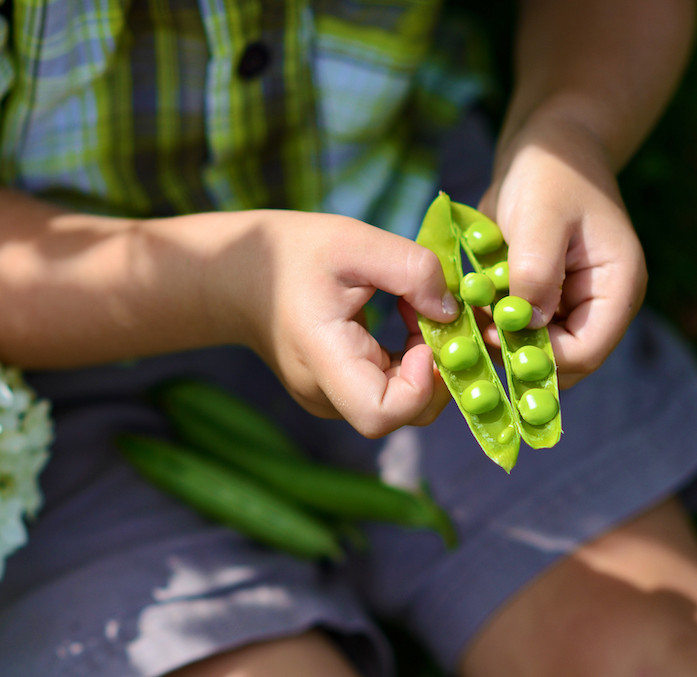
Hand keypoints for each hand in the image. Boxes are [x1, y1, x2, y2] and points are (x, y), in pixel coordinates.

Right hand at [227, 211, 458, 437]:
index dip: (420, 384)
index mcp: (322, 359)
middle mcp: (324, 394)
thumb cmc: (294, 253)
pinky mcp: (338, 393)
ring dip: (426, 361)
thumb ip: (412, 270)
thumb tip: (454, 312)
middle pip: (403, 414)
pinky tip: (403, 317)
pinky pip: (390, 391)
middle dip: (436, 368)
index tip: (424, 335)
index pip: (380, 413)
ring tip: (412, 307)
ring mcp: (330, 400)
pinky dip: (410, 360)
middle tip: (433, 313)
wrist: (242, 275)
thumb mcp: (355, 241)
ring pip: (402, 405)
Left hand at [478, 115, 647, 387]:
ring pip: (536, 350)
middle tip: (471, 332)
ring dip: (500, 341)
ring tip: (466, 316)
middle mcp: (599, 305)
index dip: (539, 356)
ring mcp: (572, 305)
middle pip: (562, 362)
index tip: (493, 334)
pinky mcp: (545, 300)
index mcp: (618, 287)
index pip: (586, 352)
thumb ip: (535, 271)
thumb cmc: (549, 173)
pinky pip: (518, 330)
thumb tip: (523, 325)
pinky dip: (492, 325)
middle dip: (516, 355)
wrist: (545, 149)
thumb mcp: (540, 216)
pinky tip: (468, 306)